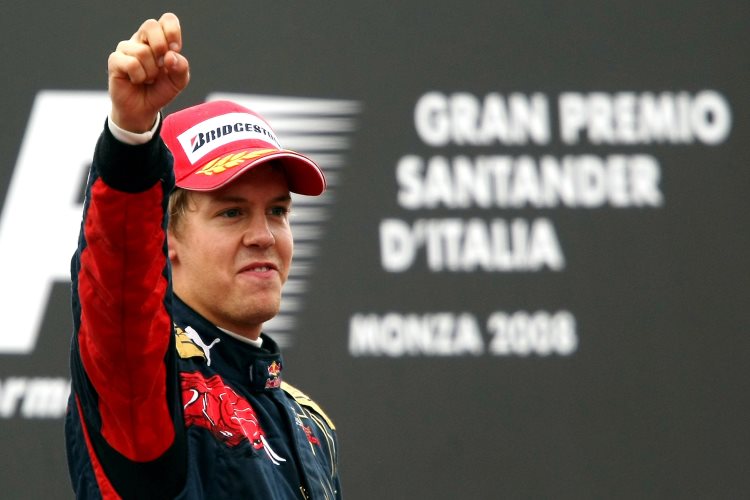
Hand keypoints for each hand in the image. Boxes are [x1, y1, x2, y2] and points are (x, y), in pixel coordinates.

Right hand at [107, 12, 189, 132]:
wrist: (143, 109)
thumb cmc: (160, 90)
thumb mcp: (178, 81)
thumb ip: (181, 68)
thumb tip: (171, 56)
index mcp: (159, 39)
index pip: (167, 20)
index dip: (172, 32)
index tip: (176, 49)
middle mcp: (141, 40)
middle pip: (151, 26)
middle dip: (161, 48)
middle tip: (162, 65)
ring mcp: (126, 49)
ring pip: (143, 51)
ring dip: (151, 72)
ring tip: (148, 79)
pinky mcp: (115, 60)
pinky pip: (131, 64)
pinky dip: (139, 77)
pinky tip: (136, 80)